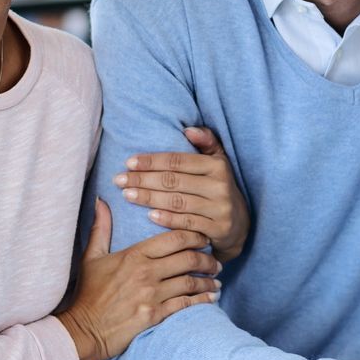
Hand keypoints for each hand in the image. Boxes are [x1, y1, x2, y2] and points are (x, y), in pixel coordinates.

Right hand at [59, 201, 220, 359]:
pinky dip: (202, 300)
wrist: (83, 329)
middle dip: (207, 259)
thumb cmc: (88, 293)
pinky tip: (211, 298)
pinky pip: (185, 304)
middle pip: (189, 258)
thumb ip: (100, 227)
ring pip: (191, 282)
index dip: (195, 235)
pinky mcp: (154, 315)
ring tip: (217, 281)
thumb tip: (100, 200)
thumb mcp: (91, 256)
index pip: (174, 238)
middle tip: (216, 262)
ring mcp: (152, 295)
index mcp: (135, 255)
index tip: (204, 237)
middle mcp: (147, 272)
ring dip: (208, 281)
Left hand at [113, 126, 250, 258]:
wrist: (240, 226)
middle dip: (143, 179)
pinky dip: (167, 219)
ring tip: (126, 195)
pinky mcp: (218, 230)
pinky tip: (149, 215)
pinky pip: (187, 223)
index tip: (129, 162)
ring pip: (177, 201)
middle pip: (174, 181)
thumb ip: (207, 142)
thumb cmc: (220, 188)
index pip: (178, 161)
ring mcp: (219, 209)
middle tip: (119, 180)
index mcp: (218, 165)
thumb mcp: (219, 162)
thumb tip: (188, 129)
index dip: (152, 161)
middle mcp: (220, 186)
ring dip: (149, 198)